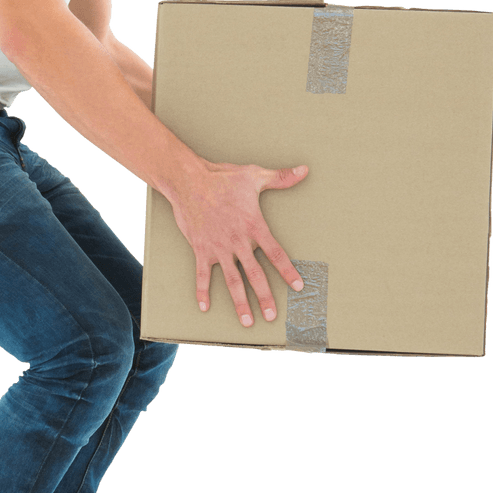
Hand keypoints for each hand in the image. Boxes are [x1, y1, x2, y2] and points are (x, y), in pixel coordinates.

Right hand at [167, 160, 307, 325]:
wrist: (188, 181)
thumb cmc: (222, 178)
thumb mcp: (254, 176)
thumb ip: (280, 178)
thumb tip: (303, 170)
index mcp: (254, 226)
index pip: (276, 254)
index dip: (287, 271)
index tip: (298, 287)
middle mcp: (238, 241)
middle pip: (255, 274)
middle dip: (265, 297)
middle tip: (272, 315)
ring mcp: (218, 247)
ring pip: (232, 280)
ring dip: (240, 302)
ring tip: (248, 321)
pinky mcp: (200, 249)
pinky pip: (201, 275)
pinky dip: (202, 291)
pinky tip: (205, 307)